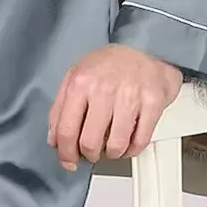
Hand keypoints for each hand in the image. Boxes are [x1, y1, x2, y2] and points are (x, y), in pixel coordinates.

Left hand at [47, 43, 183, 171]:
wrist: (145, 47)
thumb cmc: (108, 64)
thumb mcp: (75, 76)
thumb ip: (60, 108)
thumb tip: (54, 139)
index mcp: (80, 84)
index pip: (66, 130)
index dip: (65, 153)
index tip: (68, 160)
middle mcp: (104, 90)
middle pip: (90, 142)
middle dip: (88, 155)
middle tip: (90, 153)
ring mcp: (130, 97)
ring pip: (116, 145)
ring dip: (111, 154)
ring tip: (109, 147)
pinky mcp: (152, 104)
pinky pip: (140, 141)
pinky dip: (132, 150)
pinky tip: (127, 144)